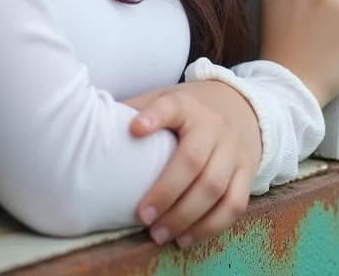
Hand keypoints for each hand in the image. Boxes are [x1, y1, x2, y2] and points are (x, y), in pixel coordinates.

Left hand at [124, 80, 260, 247]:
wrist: (239, 107)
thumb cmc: (189, 111)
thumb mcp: (165, 99)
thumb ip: (138, 109)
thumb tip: (91, 125)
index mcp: (188, 105)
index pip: (172, 106)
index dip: (155, 116)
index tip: (134, 129)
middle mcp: (214, 125)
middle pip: (192, 160)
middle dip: (166, 192)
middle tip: (142, 216)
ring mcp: (234, 149)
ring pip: (215, 187)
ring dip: (186, 216)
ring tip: (159, 234)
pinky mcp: (247, 172)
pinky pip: (234, 205)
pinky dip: (210, 226)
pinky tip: (186, 239)